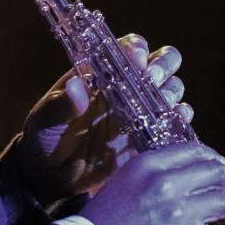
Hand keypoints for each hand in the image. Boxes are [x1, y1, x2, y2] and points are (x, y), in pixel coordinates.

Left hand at [15, 34, 192, 200]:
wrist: (52, 176)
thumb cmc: (45, 138)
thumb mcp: (45, 120)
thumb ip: (60, 104)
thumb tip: (76, 87)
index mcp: (101, 73)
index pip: (129, 47)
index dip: (136, 48)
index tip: (135, 58)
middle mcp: (126, 87)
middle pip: (161, 61)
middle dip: (163, 65)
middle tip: (151, 79)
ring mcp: (140, 111)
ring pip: (171, 88)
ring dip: (171, 91)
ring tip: (163, 102)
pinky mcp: (148, 137)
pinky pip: (174, 122)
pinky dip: (180, 118)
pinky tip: (176, 119)